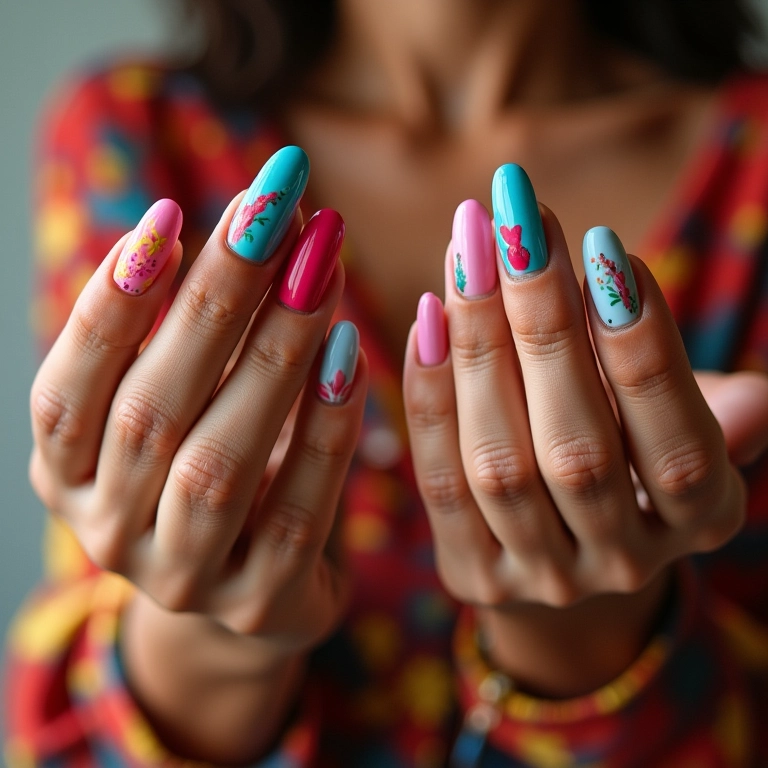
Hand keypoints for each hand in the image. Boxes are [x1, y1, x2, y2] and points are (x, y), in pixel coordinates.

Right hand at [29, 151, 367, 760]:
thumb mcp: (191, 400)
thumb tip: (274, 212)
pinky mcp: (259, 601)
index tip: (169, 215)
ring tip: (319, 267)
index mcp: (67, 476)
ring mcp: (182, 579)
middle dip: (214, 303)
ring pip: (219, 463)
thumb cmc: (216, 464)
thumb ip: (211, 324)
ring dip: (273, 355)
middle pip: (151, 414)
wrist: (255, 580)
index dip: (111, 306)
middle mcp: (107, 532)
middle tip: (272, 213)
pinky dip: (324, 428)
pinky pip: (297, 510)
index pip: (66, 394)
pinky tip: (348, 354)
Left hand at [404, 178, 749, 695]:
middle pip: (578, 449)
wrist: (569, 553)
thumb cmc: (632, 463)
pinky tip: (427, 318)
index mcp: (699, 520)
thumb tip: (753, 403)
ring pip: (500, 465)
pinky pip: (441, 486)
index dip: (642, 348)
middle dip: (547, 324)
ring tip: (467, 249)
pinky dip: (431, 400)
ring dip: (480, 348)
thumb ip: (711, 415)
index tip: (605, 246)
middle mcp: (622, 561)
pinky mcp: (473, 574)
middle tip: (517, 218)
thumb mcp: (684, 437)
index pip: (677, 444)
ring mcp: (542, 576)